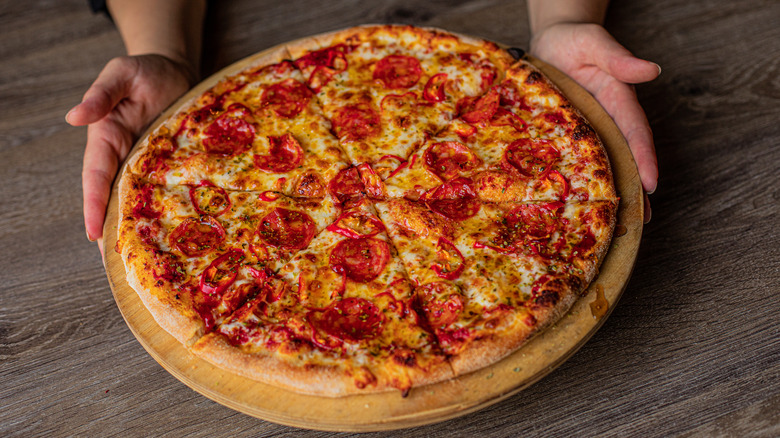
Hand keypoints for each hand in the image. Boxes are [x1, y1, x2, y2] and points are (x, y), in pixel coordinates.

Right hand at [66, 54, 193, 252]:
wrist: (175, 69)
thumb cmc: (145, 70)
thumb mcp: (121, 73)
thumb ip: (101, 95)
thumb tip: (75, 117)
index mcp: (107, 138)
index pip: (97, 177)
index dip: (94, 206)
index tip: (93, 233)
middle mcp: (125, 155)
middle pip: (115, 197)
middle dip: (114, 228)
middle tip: (117, 262)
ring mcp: (148, 162)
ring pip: (140, 198)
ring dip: (139, 225)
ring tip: (144, 257)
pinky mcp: (170, 163)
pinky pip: (166, 189)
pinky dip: (166, 209)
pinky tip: (174, 231)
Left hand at [530, 23, 659, 221]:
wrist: (549, 41)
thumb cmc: (573, 40)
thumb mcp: (594, 43)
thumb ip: (619, 58)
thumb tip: (651, 71)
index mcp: (617, 99)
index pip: (636, 132)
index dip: (644, 157)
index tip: (651, 183)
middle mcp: (607, 119)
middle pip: (626, 156)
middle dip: (636, 186)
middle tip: (642, 219)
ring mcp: (589, 129)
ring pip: (604, 164)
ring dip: (614, 191)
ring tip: (620, 223)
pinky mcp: (569, 135)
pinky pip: (577, 160)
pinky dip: (584, 182)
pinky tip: (581, 204)